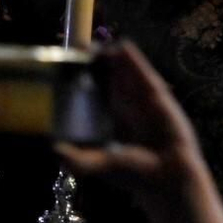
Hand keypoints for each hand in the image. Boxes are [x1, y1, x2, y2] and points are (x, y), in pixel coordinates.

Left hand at [57, 41, 207, 202]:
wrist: (166, 178)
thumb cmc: (135, 174)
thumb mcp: (100, 165)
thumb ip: (78, 160)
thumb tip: (55, 149)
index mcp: (109, 121)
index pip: (93, 94)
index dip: (82, 80)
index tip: (67, 67)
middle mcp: (124, 107)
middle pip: (107, 78)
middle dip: (94, 64)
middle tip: (79, 50)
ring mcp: (141, 99)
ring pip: (124, 72)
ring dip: (111, 57)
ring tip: (95, 44)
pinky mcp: (157, 95)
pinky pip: (143, 72)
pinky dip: (133, 59)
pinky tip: (122, 46)